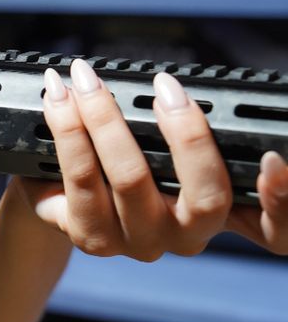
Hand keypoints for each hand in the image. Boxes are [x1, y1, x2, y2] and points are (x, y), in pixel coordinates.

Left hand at [26, 58, 286, 259]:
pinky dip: (68, 129)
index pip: (273, 229)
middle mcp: (185, 236)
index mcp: (220, 213)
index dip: (282, 203)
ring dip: (105, 117)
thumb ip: (187, 129)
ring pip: (130, 179)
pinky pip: (79, 178)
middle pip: (204, 198)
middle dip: (186, 133)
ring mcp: (138, 242)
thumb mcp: (165, 143)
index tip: (273, 159)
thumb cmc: (123, 155)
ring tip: (86, 79)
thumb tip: (183, 87)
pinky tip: (59, 99)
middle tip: (164, 87)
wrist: (55, 188)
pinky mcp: (91, 237)